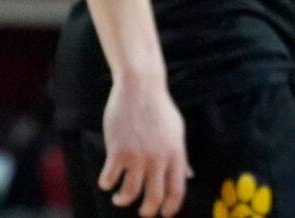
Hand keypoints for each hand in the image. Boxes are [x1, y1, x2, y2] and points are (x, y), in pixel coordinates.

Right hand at [99, 77, 189, 217]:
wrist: (140, 88)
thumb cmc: (159, 109)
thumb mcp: (177, 131)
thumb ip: (181, 157)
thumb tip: (189, 176)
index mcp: (176, 153)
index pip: (177, 189)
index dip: (171, 207)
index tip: (165, 214)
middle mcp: (158, 158)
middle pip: (153, 198)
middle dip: (147, 211)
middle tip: (143, 211)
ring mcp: (137, 156)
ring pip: (129, 193)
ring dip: (123, 200)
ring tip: (120, 198)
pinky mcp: (117, 151)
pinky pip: (109, 179)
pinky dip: (106, 184)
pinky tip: (107, 181)